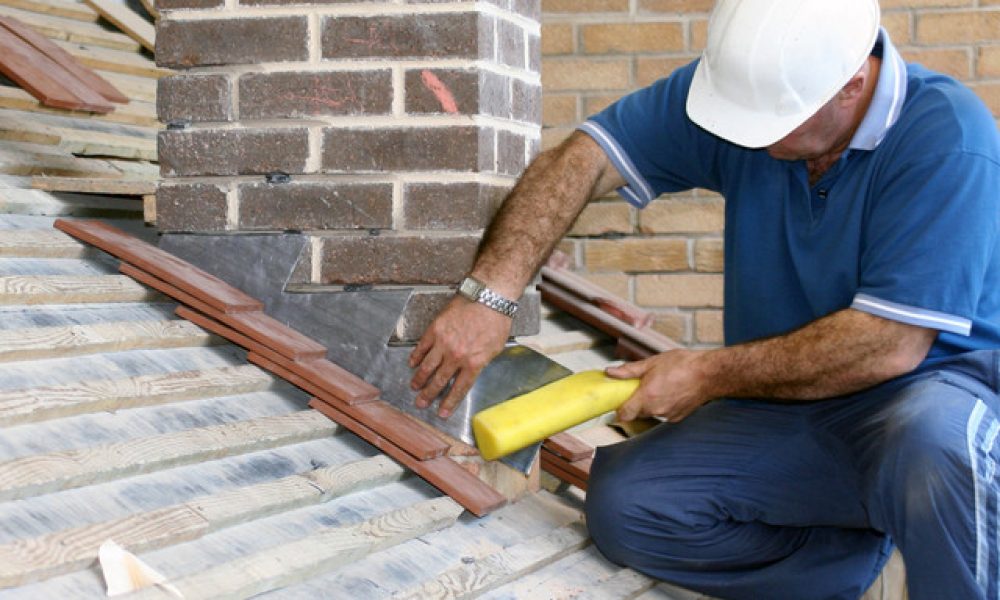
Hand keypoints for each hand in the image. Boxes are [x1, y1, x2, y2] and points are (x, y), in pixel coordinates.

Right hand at [409, 296, 510, 417]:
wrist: (488, 297)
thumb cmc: (496, 320)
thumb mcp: (495, 348)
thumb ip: (481, 362)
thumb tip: (472, 371)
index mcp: (473, 363)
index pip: (459, 388)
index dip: (449, 402)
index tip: (442, 413)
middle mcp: (456, 356)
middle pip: (439, 380)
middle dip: (429, 395)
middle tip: (421, 404)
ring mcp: (444, 342)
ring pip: (427, 366)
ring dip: (419, 379)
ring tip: (414, 387)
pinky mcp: (435, 329)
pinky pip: (422, 347)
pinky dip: (416, 357)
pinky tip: (412, 363)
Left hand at [608, 349, 712, 422]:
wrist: (709, 373)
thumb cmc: (683, 365)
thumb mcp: (652, 363)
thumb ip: (629, 371)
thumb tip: (611, 372)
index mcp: (647, 396)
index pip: (624, 414)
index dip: (619, 410)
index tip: (618, 402)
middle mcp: (656, 410)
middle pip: (636, 413)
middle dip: (635, 402)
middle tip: (640, 388)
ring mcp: (668, 416)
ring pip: (650, 414)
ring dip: (650, 404)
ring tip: (658, 387)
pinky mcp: (677, 418)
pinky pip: (663, 414)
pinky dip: (662, 406)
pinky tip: (669, 393)